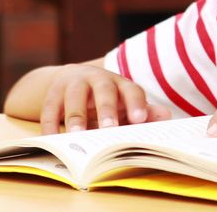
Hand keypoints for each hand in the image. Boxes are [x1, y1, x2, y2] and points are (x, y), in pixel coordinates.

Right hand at [40, 63, 170, 134]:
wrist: (73, 80)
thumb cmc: (107, 98)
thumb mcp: (124, 104)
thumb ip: (143, 111)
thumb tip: (166, 116)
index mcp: (120, 83)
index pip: (132, 90)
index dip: (136, 104)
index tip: (140, 119)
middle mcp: (98, 79)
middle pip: (104, 90)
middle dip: (107, 109)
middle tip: (109, 129)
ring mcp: (74, 83)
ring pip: (75, 97)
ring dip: (76, 116)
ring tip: (77, 135)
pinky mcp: (53, 92)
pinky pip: (50, 108)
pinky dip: (50, 123)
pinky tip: (52, 139)